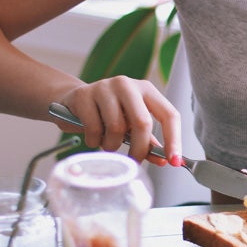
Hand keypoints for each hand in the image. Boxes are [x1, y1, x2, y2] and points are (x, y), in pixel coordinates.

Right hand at [53, 76, 182, 167]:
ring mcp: (104, 87)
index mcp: (146, 90)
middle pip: (142, 122)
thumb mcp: (131, 126)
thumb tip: (163, 160)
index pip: (169, 114)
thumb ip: (148, 142)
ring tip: (108, 144)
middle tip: (134, 161)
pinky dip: (95, 141)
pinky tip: (93, 137)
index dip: (174, 140)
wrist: (73, 101)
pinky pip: (94, 128)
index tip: (174, 161)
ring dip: (113, 145)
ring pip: (116, 127)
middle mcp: (127, 85)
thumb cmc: (108, 115)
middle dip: (139, 148)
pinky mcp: (84, 94)